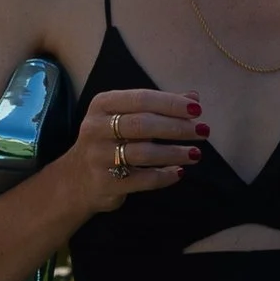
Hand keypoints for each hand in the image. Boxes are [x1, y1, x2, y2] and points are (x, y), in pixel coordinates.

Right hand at [65, 84, 204, 219]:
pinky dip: (164, 176)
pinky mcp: (106, 183)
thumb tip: (194, 98)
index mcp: (102, 105)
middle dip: (177, 128)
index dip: (171, 104)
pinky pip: (142, 179)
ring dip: (174, 153)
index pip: (141, 99)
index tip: (197, 110)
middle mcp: (96, 128)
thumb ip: (158, 107)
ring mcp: (98, 157)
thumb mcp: (126, 117)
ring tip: (196, 154)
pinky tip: (179, 172)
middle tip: (202, 131)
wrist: (77, 180)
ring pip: (143, 153)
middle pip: (143, 125)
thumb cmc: (108, 141)